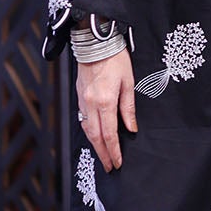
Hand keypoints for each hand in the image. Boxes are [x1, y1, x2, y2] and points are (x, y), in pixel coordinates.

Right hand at [76, 50, 136, 171]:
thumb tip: (131, 128)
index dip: (114, 151)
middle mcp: (90, 104)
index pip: (110, 134)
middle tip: (110, 167)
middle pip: (95, 137)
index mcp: (105, 101)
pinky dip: (89, 132)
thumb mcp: (129, 83)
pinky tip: (95, 137)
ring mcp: (82, 101)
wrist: (95, 43)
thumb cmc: (116, 59)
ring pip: (87, 130)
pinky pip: (83, 119)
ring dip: (95, 145)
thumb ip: (129, 108)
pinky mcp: (79, 96)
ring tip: (103, 156)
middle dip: (103, 154)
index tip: (118, 162)